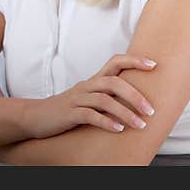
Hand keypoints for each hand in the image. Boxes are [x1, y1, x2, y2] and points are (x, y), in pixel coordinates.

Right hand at [22, 54, 156, 139]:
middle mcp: (86, 86)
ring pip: (104, 100)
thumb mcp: (88, 99)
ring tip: (140, 124)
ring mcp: (77, 99)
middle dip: (135, 95)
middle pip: (113, 82)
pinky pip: (89, 115)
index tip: (154, 65)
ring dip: (125, 112)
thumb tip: (137, 100)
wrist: (36, 116)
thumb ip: (108, 96)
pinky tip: (118, 130)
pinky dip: (106, 122)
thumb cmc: (67, 109)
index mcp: (93, 81)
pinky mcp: (69, 114)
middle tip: (151, 110)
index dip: (134, 60)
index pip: (115, 61)